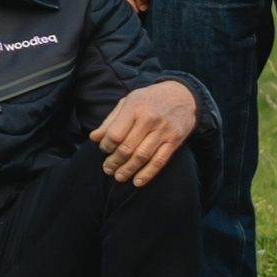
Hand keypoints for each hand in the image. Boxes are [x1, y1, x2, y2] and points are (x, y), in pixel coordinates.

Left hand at [93, 74, 199, 189]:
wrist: (182, 95)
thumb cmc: (149, 99)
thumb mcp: (128, 101)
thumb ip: (110, 120)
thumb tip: (94, 137)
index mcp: (134, 107)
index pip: (115, 133)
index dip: (106, 145)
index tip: (104, 150)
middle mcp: (149, 119)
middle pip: (127, 147)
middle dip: (114, 161)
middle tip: (107, 169)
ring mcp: (163, 131)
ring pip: (142, 156)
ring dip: (128, 170)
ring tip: (119, 177)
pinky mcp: (174, 141)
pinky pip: (159, 161)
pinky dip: (147, 174)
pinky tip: (138, 182)